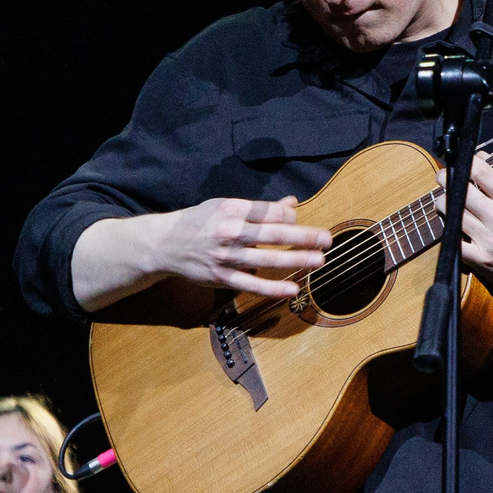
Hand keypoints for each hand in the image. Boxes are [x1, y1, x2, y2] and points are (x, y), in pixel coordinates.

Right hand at [156, 196, 330, 297]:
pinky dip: (273, 288)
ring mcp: (225, 257)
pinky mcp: (221, 277)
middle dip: (303, 238)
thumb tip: (292, 203)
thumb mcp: (225, 206)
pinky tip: (293, 289)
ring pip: (266, 260)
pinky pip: (251, 285)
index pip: (268, 212)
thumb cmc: (200, 222)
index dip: (289, 217)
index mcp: (230, 209)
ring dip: (295, 261)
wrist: (165, 245)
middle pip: (272, 235)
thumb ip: (260, 208)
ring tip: (319, 260)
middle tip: (327, 239)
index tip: (301, 222)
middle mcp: (228, 231)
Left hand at [438, 162, 492, 298]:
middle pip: (460, 191)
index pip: (481, 172)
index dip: (464, 162)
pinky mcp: (481, 260)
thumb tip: (483, 159)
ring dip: (444, 205)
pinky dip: (448, 232)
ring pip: (452, 214)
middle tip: (442, 178)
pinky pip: (453, 241)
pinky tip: (450, 228)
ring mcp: (488, 240)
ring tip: (444, 202)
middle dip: (446, 180)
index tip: (458, 162)